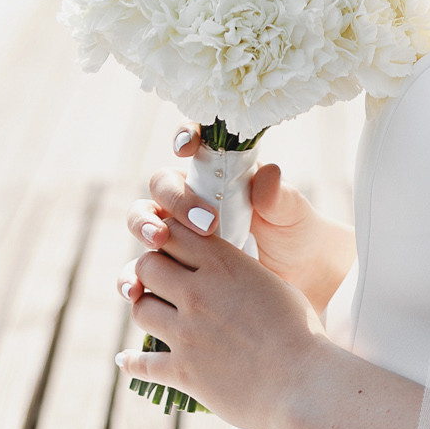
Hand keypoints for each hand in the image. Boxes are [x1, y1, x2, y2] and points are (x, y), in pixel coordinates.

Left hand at [117, 209, 328, 428]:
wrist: (302, 383)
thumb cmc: (300, 334)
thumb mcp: (275, 286)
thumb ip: (242, 275)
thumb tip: (228, 276)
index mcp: (225, 266)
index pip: (175, 232)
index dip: (169, 236)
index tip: (174, 247)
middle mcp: (199, 293)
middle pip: (146, 266)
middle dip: (150, 271)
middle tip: (159, 281)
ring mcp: (187, 333)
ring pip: (139, 309)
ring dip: (145, 310)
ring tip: (153, 315)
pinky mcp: (182, 370)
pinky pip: (141, 363)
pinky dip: (132, 362)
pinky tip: (126, 360)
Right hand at [128, 124, 356, 313]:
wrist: (300, 279)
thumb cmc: (294, 234)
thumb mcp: (292, 214)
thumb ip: (279, 196)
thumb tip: (268, 174)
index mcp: (219, 176)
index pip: (193, 146)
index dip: (185, 139)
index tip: (187, 147)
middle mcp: (191, 201)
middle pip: (161, 187)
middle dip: (168, 198)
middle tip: (194, 220)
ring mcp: (178, 235)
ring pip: (142, 221)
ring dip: (143, 228)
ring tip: (158, 243)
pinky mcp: (170, 271)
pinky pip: (139, 272)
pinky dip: (130, 278)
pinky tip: (135, 290)